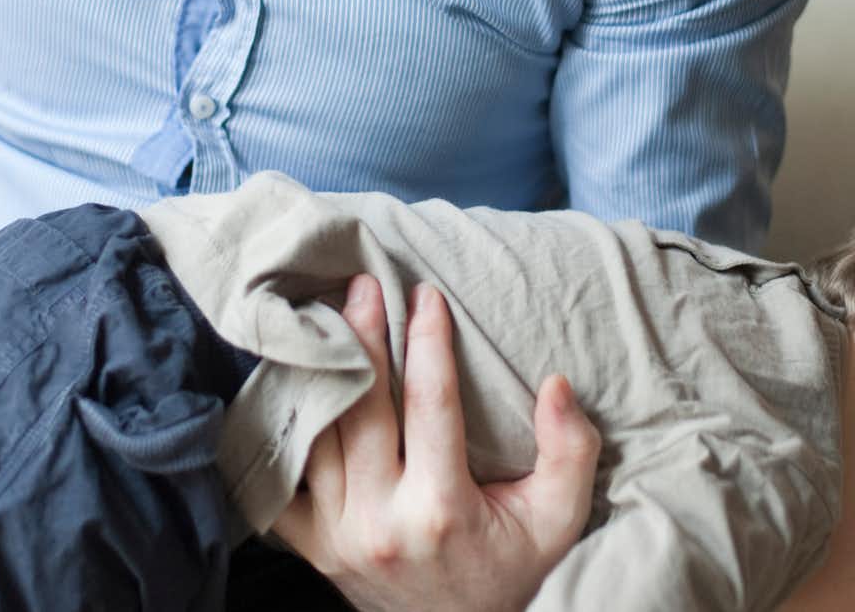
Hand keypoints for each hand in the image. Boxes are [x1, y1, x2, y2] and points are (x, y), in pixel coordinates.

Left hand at [271, 276, 601, 611]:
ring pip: (317, 437)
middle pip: (362, 409)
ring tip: (323, 320)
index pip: (429, 405)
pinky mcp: (315, 548)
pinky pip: (283, 482)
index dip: (427, 343)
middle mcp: (381, 522)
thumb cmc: (512, 569)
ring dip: (319, 374)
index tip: (426, 295)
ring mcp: (339, 537)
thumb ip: (570, 451)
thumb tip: (555, 383)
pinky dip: (286, 433)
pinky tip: (292, 386)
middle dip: (363, 338)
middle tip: (361, 286)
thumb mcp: (559, 519)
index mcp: (441, 509)